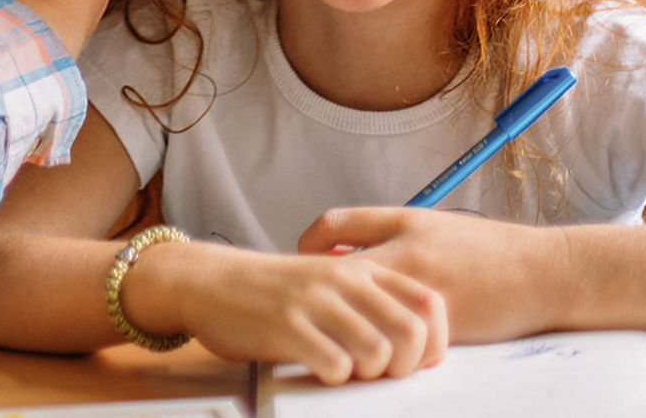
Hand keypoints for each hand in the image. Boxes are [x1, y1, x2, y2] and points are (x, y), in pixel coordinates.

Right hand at [129, 242, 446, 385]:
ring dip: (368, 375)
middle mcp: (343, 279)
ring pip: (377, 352)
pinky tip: (319, 368)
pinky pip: (335, 365)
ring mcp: (315, 301)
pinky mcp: (286, 325)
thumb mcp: (329, 283)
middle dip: (404, 366)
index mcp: (361, 268)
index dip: (434, 342)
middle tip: (380, 372)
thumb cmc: (273, 290)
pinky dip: (335, 377)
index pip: (428, 303)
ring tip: (347, 370)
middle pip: (411, 332)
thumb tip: (418, 346)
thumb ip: (370, 302)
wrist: (211, 281)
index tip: (414, 361)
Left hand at [299, 208, 569, 342]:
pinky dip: (371, 345)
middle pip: (334, 270)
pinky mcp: (438, 328)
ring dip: (337, 323)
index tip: (303, 255)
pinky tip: (362, 350)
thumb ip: (386, 234)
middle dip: (312, 288)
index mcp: (403, 222)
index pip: (333, 223)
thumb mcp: (431, 228)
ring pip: (358, 312)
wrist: (544, 273)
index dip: (308, 241)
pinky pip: (390, 341)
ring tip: (323, 330)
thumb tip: (338, 250)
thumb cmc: (486, 250)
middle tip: (301, 301)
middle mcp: (406, 253)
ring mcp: (419, 291)